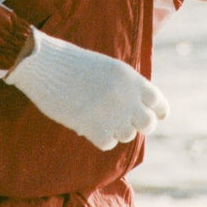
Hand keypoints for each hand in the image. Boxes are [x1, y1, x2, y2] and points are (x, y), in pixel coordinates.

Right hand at [6, 29, 168, 150]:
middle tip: (129, 123)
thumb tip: (136, 111)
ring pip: (128, 134)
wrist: (47, 64)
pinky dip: (101, 138)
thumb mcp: (108, 68)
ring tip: (101, 118)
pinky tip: (90, 125)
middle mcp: (126, 97)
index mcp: (130, 78)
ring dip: (117, 130)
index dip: (159, 111)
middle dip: (141, 125)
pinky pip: (109, 143)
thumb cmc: (73, 63)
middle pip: (148, 123)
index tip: (157, 116)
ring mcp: (111, 114)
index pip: (158, 101)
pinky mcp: (94, 128)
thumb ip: (125, 87)